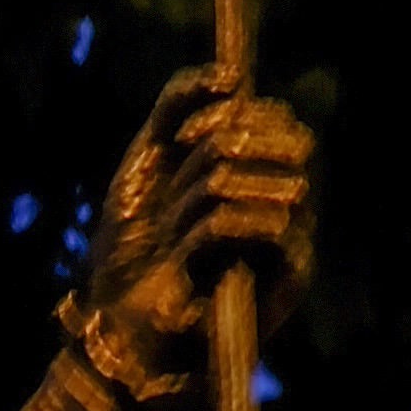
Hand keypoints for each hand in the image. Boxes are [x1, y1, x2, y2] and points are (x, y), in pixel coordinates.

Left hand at [80, 72, 317, 385]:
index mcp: (255, 176)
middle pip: (283, 137)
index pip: (273, 118)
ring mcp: (292, 242)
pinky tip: (187, 263)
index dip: (229, 114)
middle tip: (175, 196)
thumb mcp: (146, 163)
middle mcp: (284, 205)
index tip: (182, 135)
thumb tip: (231, 74)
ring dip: (200, 201)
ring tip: (174, 241)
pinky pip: (268, 222)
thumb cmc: (130, 258)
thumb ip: (179, 106)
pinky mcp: (291, 280)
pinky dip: (211, 233)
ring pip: (265, 177)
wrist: (119, 335)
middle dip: (215, 154)